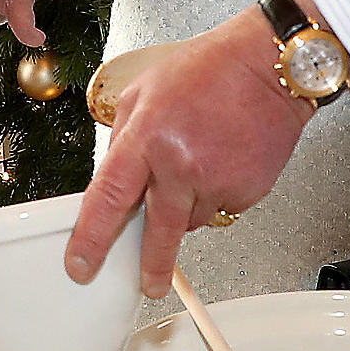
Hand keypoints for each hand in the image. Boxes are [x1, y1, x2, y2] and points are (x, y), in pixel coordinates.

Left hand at [65, 8, 312, 297]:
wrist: (268, 67)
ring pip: (192, 219)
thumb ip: (124, 136)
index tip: (81, 264)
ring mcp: (216, 180)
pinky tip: (223, 160)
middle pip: (158, 231)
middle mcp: (180, 163)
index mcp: (146, 136)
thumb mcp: (143, 90)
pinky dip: (218, 194)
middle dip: (151, 263)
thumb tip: (115, 178)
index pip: (109, 198)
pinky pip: (222, 208)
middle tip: (149, 283)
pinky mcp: (247, 191)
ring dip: (188, 205)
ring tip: (200, 160)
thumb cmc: (209, 70)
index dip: (92, 238)